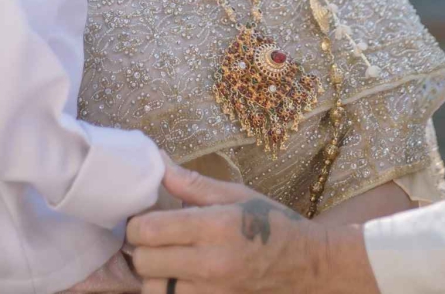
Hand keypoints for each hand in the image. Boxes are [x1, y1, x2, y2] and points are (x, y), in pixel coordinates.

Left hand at [127, 166, 378, 293]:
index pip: (146, 231)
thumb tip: (158, 163)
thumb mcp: (236, 194)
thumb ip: (192, 184)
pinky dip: (169, 291)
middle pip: (143, 262)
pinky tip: (180, 278)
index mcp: (215, 227)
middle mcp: (210, 265)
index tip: (145, 218)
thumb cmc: (272, 224)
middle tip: (154, 239)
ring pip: (152, 289)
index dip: (137, 223)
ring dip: (153, 275)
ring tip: (168, 261)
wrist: (308, 265)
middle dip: (141, 249)